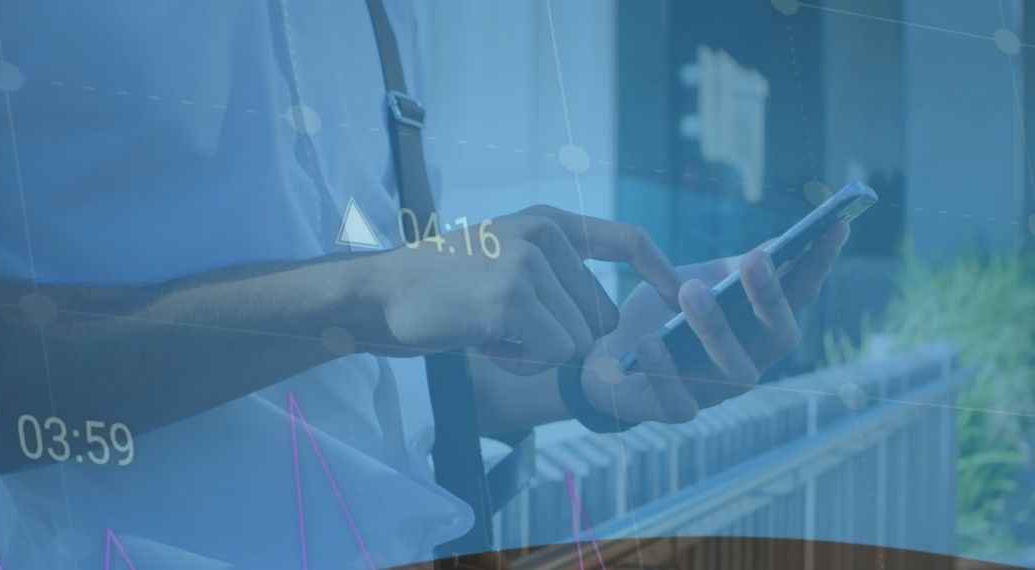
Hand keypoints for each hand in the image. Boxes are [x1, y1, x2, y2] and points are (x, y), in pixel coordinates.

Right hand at [360, 205, 681, 373]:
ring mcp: (527, 264)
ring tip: (488, 331)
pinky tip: (484, 343)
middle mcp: (542, 235)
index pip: (624, 239)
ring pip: (575, 339)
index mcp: (545, 222)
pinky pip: (552, 354)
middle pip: (598, 313)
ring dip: (535, 353)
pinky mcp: (512, 298)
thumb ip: (552, 275)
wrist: (379, 295)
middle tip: (504, 328)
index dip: (657, 268)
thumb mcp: (502, 259)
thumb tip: (602, 327)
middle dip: (560, 338)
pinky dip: (521, 363)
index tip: (676, 294)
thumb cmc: (440, 288)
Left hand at [580, 221, 849, 422]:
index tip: (836, 226)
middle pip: (779, 337)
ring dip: (716, 329)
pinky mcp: (677, 411)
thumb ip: (731, 270)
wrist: (607, 352)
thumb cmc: (661, 314)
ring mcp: (716, 391)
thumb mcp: (696, 280)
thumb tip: (776, 245)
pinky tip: (648, 343)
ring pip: (735, 371)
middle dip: (770, 298)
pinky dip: (664, 372)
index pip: (799, 295)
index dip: (819, 264)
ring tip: (691, 291)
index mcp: (758, 326)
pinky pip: (679, 401)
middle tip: (755, 260)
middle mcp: (749, 360)